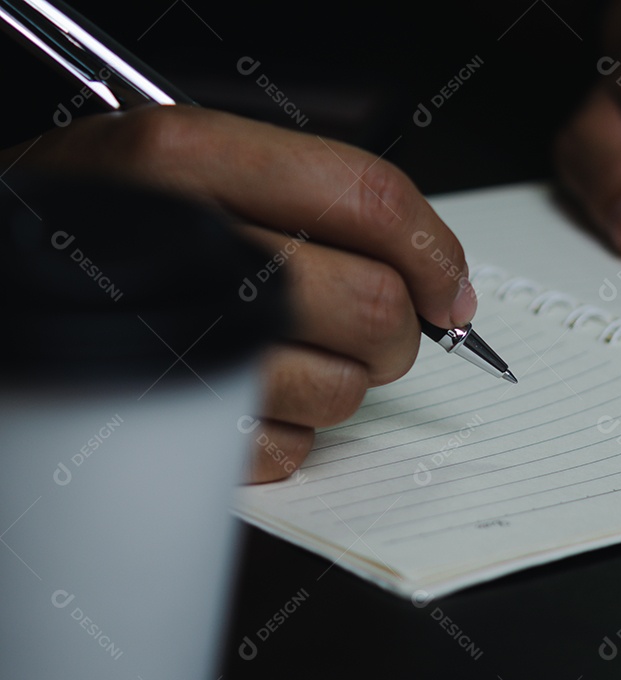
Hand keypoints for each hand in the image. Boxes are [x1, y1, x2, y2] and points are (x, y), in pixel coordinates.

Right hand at [2, 106, 475, 481]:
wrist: (1, 278)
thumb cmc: (100, 226)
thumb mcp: (187, 166)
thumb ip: (318, 199)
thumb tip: (441, 280)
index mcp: (188, 160)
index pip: (370, 199)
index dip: (434, 253)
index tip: (448, 291)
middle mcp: (185, 250)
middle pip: (373, 307)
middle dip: (396, 334)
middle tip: (373, 330)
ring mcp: (174, 346)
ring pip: (341, 390)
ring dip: (337, 384)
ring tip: (283, 354)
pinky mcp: (165, 428)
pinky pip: (288, 450)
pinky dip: (285, 433)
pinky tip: (243, 395)